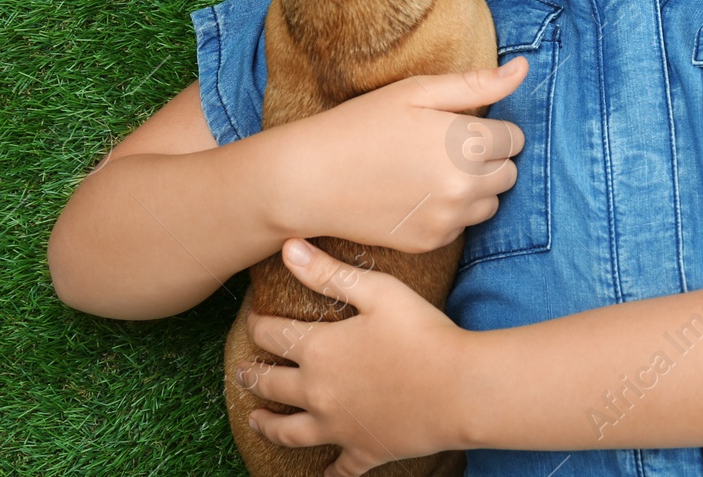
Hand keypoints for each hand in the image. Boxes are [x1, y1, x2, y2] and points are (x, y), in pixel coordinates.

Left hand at [241, 237, 470, 475]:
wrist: (460, 389)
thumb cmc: (423, 333)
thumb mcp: (379, 292)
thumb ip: (330, 273)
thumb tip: (289, 248)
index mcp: (320, 350)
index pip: (274, 335)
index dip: (259, 325)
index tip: (253, 319)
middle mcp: (318, 392)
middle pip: (272, 384)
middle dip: (253, 375)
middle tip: (242, 371)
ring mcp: (339, 427)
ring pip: (290, 431)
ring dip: (269, 426)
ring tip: (256, 420)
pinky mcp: (364, 450)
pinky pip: (340, 468)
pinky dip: (329, 472)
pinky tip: (324, 473)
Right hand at [272, 57, 528, 253]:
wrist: (309, 179)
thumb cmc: (361, 125)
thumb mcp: (416, 92)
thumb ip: (476, 83)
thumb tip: (524, 69)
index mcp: (465, 142)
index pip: (514, 138)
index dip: (489, 128)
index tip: (459, 125)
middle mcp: (464, 184)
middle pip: (509, 172)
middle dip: (487, 159)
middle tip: (444, 148)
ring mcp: (449, 218)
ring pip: (490, 202)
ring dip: (474, 187)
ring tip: (431, 171)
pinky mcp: (432, 241)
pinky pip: (462, 225)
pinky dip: (450, 212)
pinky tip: (417, 195)